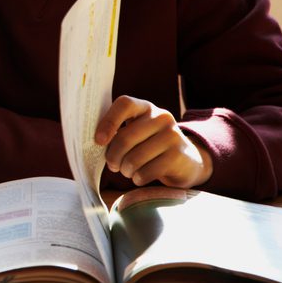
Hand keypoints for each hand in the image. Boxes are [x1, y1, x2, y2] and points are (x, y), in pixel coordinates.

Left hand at [94, 95, 212, 188]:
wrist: (186, 161)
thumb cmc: (149, 146)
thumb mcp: (136, 133)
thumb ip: (118, 132)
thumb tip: (95, 142)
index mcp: (145, 107)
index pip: (124, 104)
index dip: (108, 122)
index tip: (98, 141)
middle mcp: (161, 117)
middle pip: (125, 137)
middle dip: (113, 157)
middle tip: (112, 165)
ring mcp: (172, 135)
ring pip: (134, 158)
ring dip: (125, 170)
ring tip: (127, 171)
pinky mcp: (178, 155)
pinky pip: (147, 171)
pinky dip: (138, 178)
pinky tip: (140, 177)